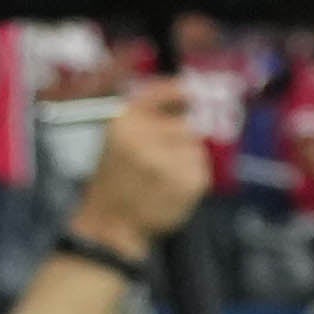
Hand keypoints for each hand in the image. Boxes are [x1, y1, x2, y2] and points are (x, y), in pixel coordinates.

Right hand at [77, 83, 213, 245]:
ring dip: (186, 159)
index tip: (189, 91)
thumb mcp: (118, 141)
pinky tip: (172, 188)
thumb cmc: (116, 180)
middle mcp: (144, 137)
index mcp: (123, 123)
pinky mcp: (188, 180)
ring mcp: (168, 159)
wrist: (112, 222)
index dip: (175, 91)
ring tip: (163, 177)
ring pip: (195, 147)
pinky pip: (201, 167)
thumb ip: (146, 119)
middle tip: (160, 162)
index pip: (156, 94)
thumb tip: (186, 99)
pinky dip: (193, 176)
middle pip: (185, 126)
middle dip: (179, 141)